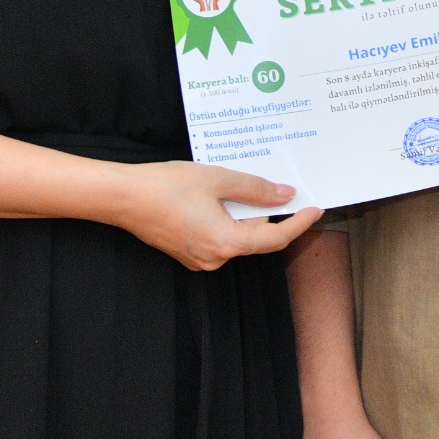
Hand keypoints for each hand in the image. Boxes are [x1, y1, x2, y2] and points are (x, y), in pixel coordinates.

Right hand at [117, 162, 320, 271]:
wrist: (122, 198)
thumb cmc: (167, 187)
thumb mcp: (219, 180)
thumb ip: (256, 190)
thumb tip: (285, 196)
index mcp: (226, 243)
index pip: (275, 239)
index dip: (299, 224)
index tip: (316, 209)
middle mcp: (214, 258)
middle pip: (255, 237)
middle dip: (268, 213)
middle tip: (278, 186)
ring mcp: (199, 259)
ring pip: (237, 236)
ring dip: (246, 215)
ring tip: (243, 187)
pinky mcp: (188, 253)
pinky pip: (219, 237)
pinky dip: (228, 219)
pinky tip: (222, 197)